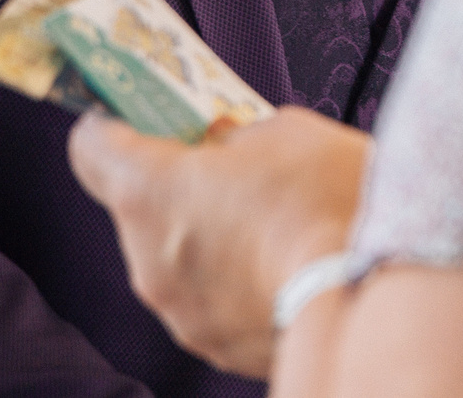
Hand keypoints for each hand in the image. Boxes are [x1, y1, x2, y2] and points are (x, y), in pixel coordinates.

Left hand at [69, 107, 370, 377]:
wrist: (371, 299)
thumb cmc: (329, 203)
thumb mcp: (285, 131)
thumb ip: (235, 135)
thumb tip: (224, 146)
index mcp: (150, 190)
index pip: (90, 147)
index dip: (114, 125)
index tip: (142, 116)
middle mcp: (146, 256)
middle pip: (137, 205)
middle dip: (177, 184)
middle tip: (229, 169)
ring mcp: (177, 309)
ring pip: (171, 255)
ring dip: (203, 235)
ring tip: (268, 224)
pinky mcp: (212, 345)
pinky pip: (206, 297)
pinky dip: (230, 280)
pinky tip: (279, 264)